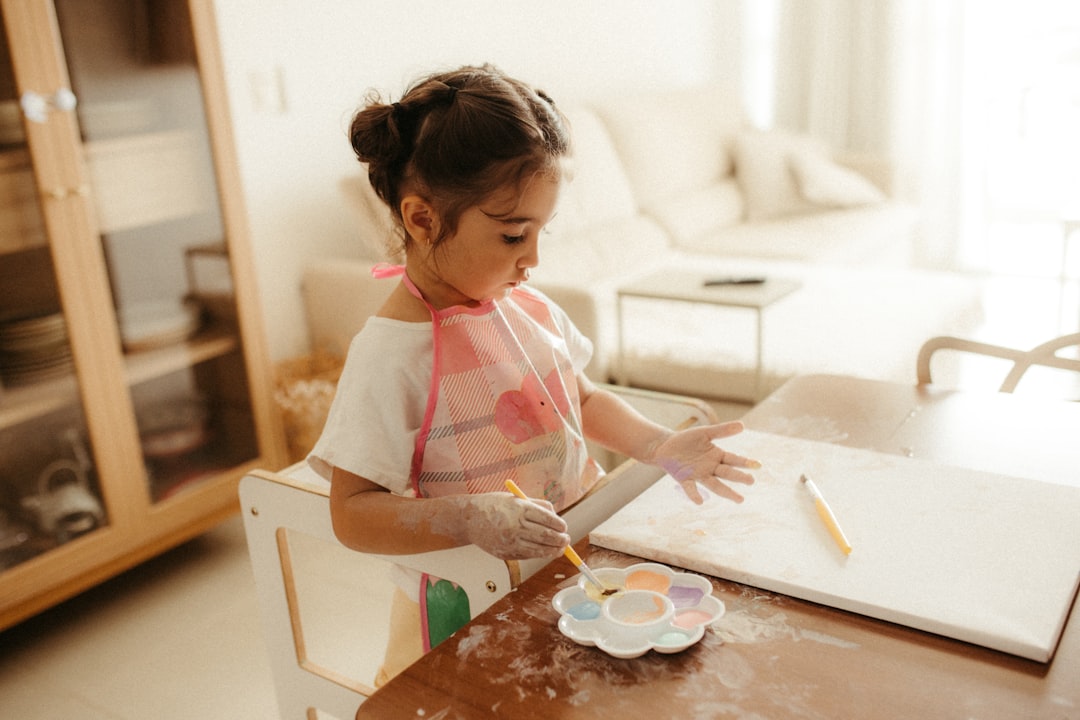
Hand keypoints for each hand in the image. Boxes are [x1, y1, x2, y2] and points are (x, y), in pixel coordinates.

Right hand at [453, 492, 569, 559]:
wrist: (469, 519)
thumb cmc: (494, 505)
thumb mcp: (515, 499)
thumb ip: (537, 505)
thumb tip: (556, 516)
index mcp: (520, 509)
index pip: (547, 519)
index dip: (560, 525)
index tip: (564, 527)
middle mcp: (515, 525)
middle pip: (546, 536)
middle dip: (560, 539)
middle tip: (566, 539)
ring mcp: (510, 541)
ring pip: (539, 549)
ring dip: (553, 550)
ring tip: (560, 548)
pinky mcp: (506, 553)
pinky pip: (528, 555)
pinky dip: (539, 554)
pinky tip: (544, 552)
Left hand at [648, 421, 759, 504]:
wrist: (665, 445)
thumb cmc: (686, 440)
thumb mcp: (705, 433)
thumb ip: (722, 430)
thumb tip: (742, 425)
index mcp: (717, 456)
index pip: (733, 459)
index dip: (745, 462)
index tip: (758, 465)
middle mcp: (710, 468)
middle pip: (727, 473)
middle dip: (739, 477)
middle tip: (751, 481)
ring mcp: (698, 474)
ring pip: (715, 484)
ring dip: (726, 492)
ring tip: (739, 499)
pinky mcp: (684, 478)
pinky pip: (690, 488)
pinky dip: (694, 494)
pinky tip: (699, 501)